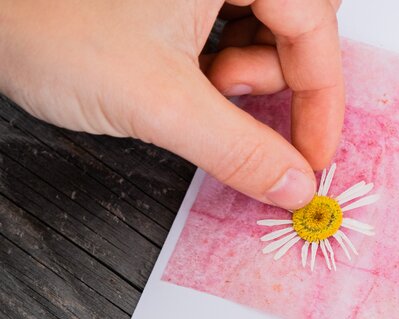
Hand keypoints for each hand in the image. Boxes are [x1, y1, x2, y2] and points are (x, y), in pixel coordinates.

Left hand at [0, 0, 344, 209]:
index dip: (322, 101)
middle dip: (273, 80)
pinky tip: (190, 77)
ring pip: (267, 32)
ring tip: (197, 88)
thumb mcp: (158, 102)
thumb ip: (238, 149)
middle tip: (231, 103)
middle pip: (298, 28)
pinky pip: (235, 31)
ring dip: (245, 76)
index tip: (312, 157)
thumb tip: (292, 183)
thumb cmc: (43, 20)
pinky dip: (223, 68)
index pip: (315, 30)